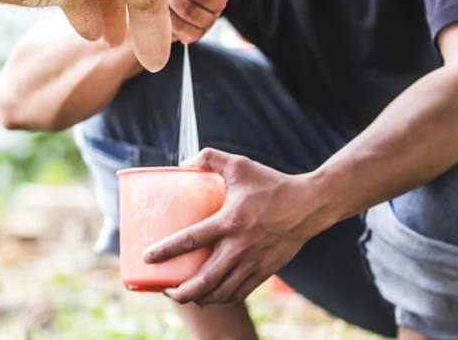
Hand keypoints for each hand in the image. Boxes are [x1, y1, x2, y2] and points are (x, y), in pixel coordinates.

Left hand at [143, 148, 320, 305]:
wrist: (310, 205)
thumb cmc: (272, 183)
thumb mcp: (240, 165)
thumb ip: (211, 158)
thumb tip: (184, 161)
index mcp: (229, 221)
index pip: (191, 240)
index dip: (166, 251)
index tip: (147, 258)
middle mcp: (239, 247)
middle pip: (203, 281)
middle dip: (180, 292)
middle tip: (165, 290)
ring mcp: (253, 262)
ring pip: (220, 292)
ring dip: (199, 298)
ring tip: (184, 295)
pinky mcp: (265, 271)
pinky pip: (239, 292)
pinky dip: (221, 297)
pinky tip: (212, 295)